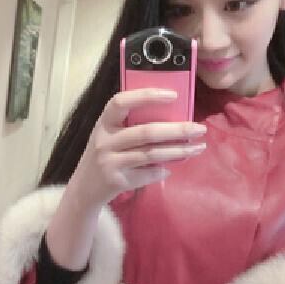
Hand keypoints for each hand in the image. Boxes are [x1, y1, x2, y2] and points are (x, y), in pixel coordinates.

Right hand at [69, 88, 207, 208]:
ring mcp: (109, 162)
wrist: (85, 188)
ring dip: (178, 151)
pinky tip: (172, 167)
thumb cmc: (105, 155)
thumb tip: (173, 118)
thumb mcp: (111, 135)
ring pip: (151, 154)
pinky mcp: (117, 180)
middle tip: (200, 128)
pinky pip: (148, 174)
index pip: (121, 102)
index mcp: (104, 123)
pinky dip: (163, 170)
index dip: (146, 96)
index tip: (173, 95)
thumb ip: (132, 125)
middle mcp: (104, 141)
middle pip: (146, 132)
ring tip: (198, 148)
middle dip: (177, 130)